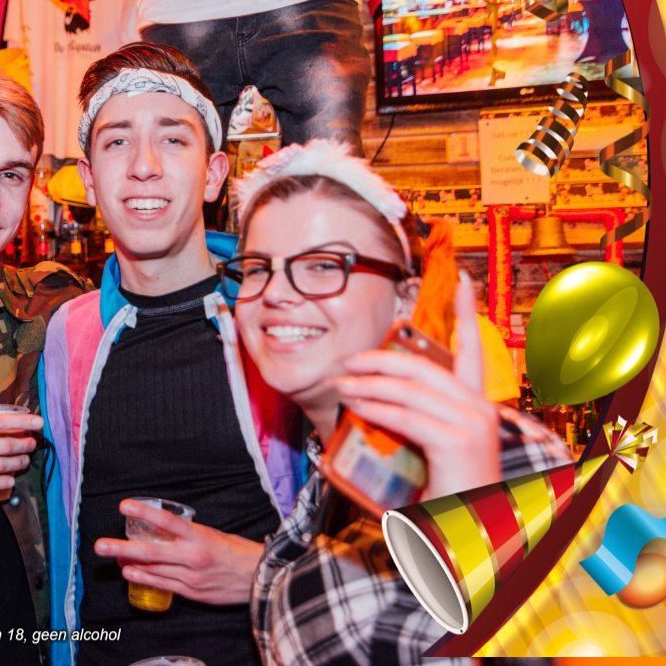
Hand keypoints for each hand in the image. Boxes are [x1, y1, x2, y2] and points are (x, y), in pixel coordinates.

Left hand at [93, 499, 263, 605]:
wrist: (259, 579)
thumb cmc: (237, 553)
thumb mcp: (215, 535)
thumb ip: (191, 534)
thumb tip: (168, 529)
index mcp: (200, 537)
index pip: (167, 522)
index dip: (144, 513)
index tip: (124, 506)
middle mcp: (193, 557)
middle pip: (151, 552)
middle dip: (123, 548)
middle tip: (100, 545)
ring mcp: (191, 577)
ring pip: (153, 570)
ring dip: (129, 563)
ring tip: (111, 557)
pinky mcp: (192, 592)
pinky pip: (163, 585)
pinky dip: (144, 578)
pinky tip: (130, 573)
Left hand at [335, 278, 500, 498]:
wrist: (468, 539)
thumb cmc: (445, 496)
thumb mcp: (429, 448)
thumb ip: (412, 419)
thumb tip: (369, 398)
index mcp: (477, 406)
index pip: (472, 350)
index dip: (467, 312)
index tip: (464, 279)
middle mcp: (479, 409)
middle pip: (423, 367)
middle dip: (380, 360)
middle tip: (346, 362)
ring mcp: (472, 424)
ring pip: (409, 390)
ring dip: (367, 385)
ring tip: (339, 386)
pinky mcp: (457, 441)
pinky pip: (406, 415)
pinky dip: (375, 408)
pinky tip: (353, 406)